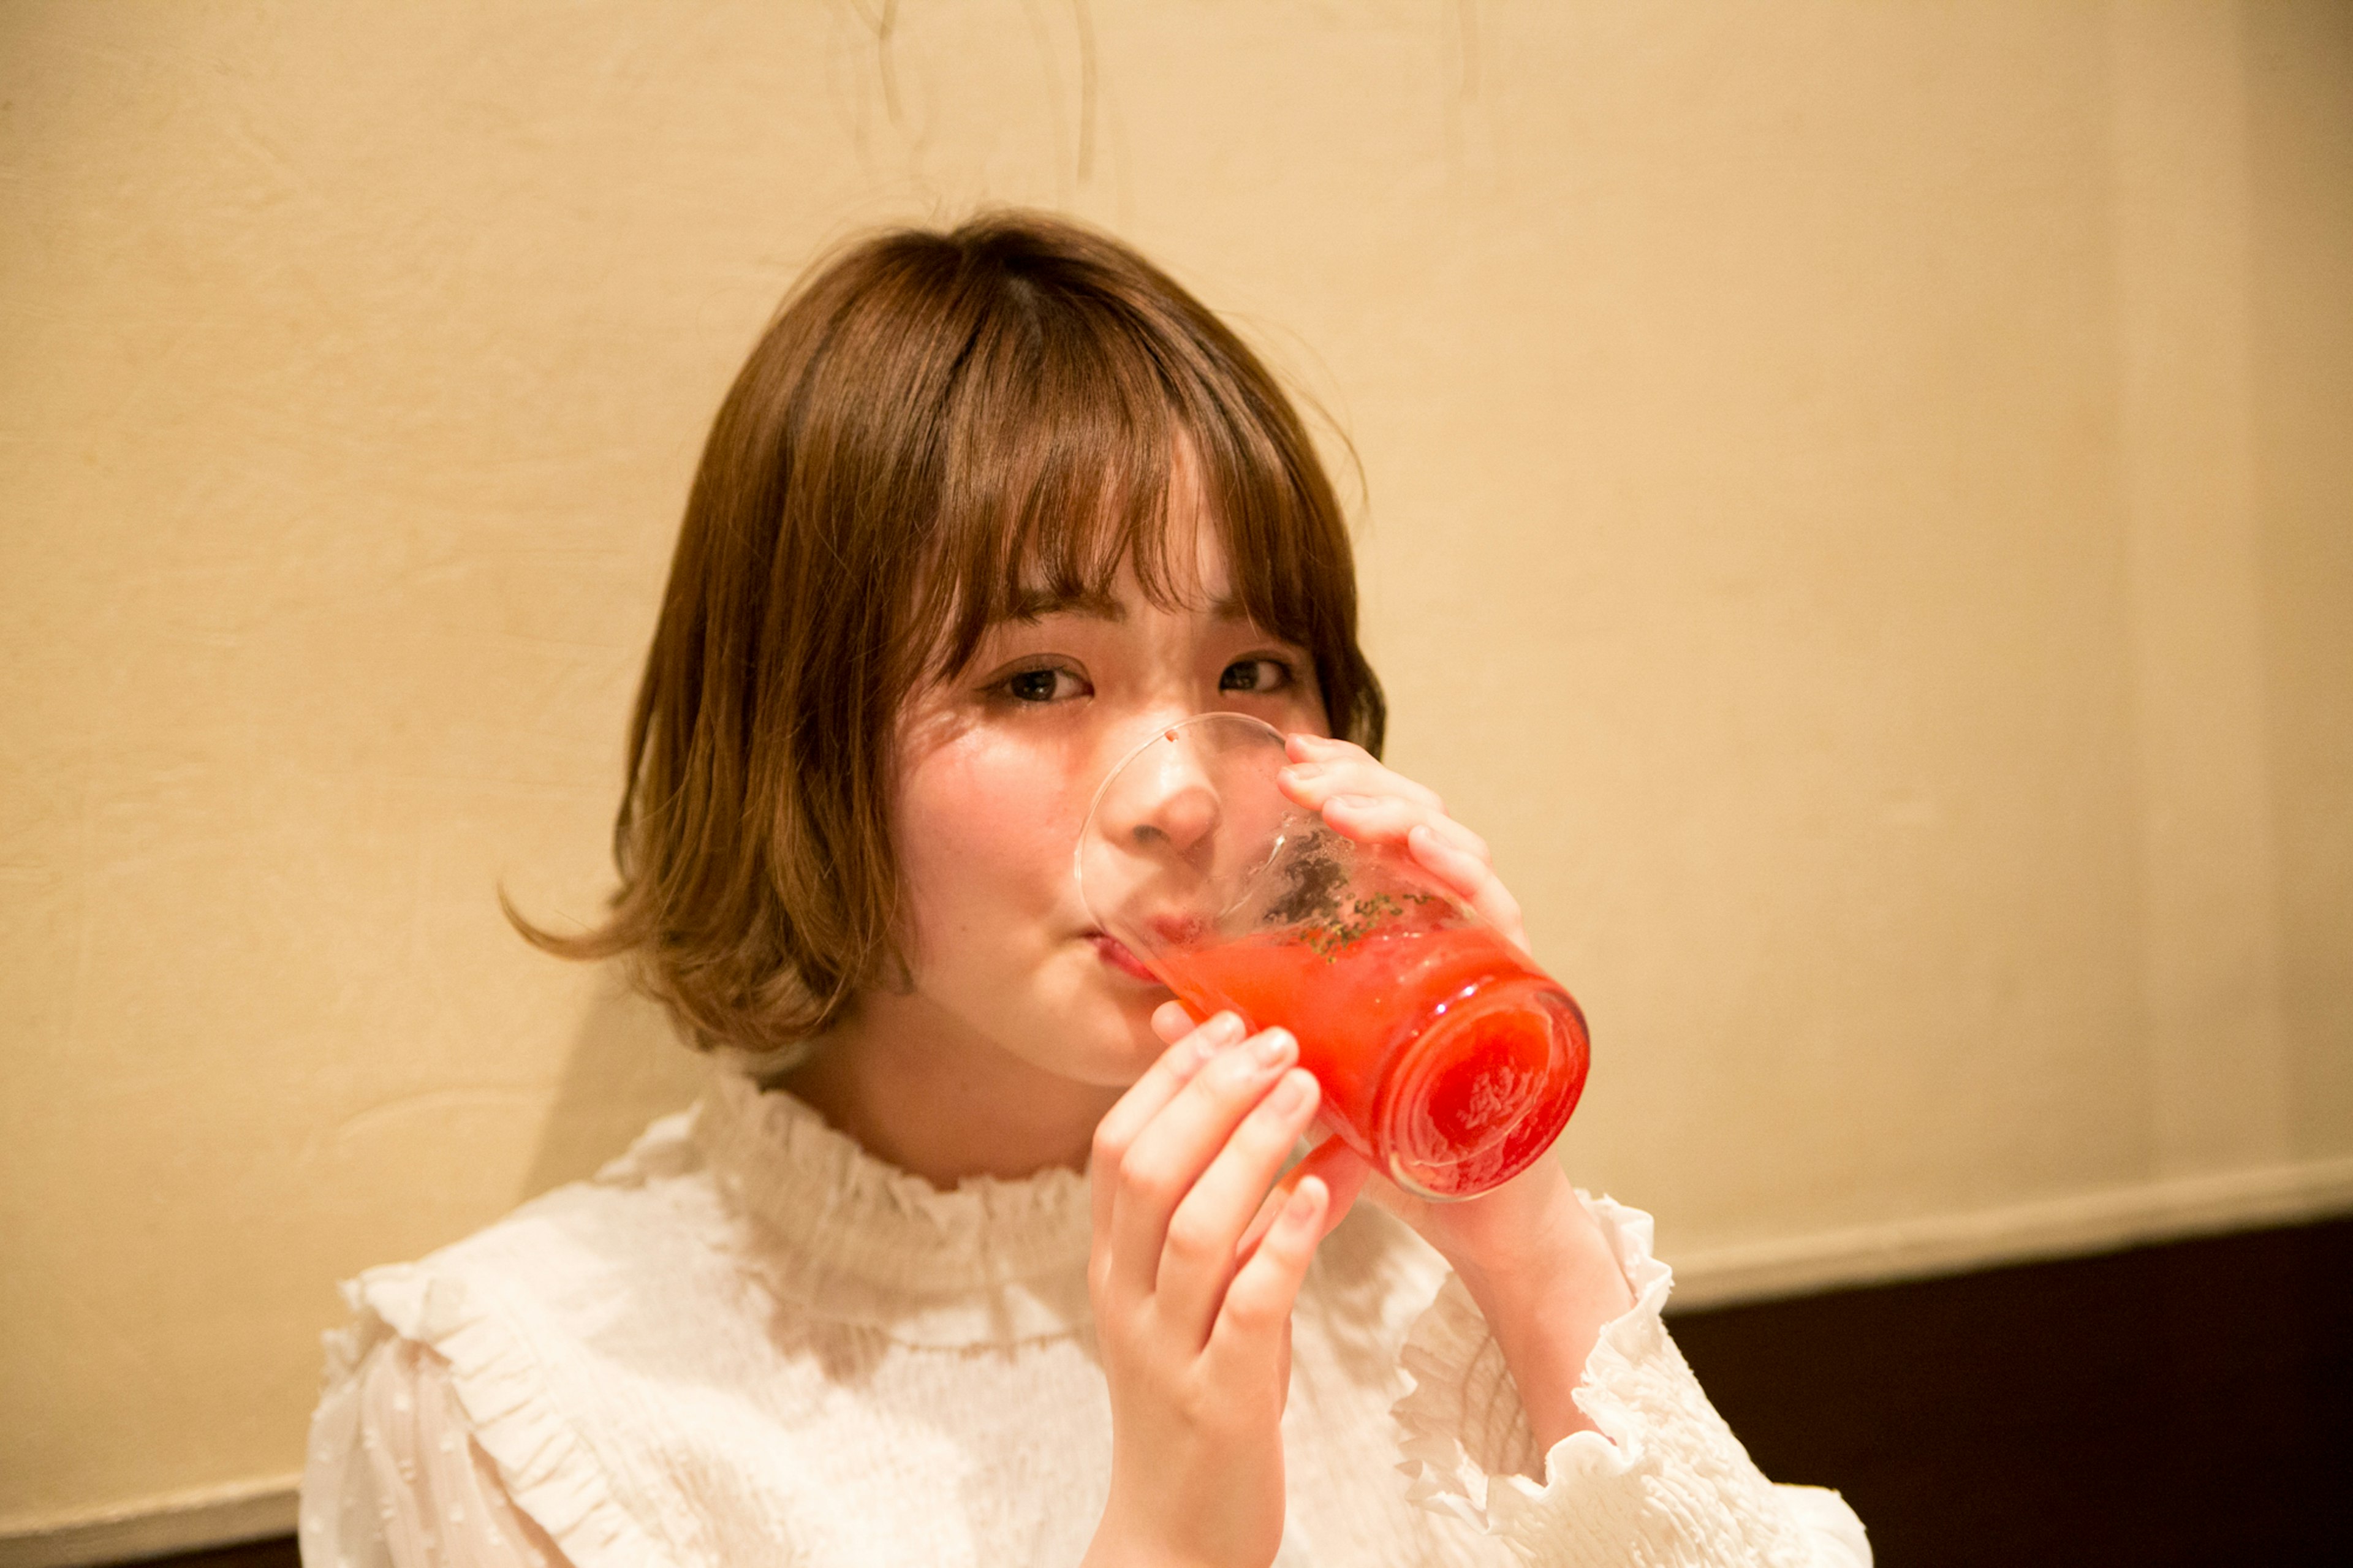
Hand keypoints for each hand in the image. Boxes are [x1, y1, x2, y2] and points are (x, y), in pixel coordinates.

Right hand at [1082, 1010, 1345, 1567]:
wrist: (1177, 1542)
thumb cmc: (1201, 1405)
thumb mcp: (1198, 1306)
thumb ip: (1230, 1225)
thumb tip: (1293, 1130)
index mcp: (1111, 1270)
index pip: (1115, 1149)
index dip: (1168, 1080)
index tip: (1223, 1023)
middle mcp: (1126, 1302)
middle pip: (1148, 1170)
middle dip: (1211, 1095)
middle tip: (1277, 1041)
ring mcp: (1170, 1353)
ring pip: (1194, 1228)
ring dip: (1251, 1148)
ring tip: (1306, 1090)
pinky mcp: (1223, 1402)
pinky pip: (1250, 1306)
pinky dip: (1283, 1241)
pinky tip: (1321, 1191)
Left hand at [1271, 737, 1633, 1448]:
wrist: (1478, 1221)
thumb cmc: (1398, 1150)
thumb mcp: (1306, 1085)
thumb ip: (1244, 1045)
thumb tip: (1158, 1011)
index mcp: (1401, 941)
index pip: (1378, 836)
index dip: (1343, 787)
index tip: (1289, 762)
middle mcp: (1450, 936)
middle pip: (1420, 826)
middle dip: (1364, 786)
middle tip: (1305, 773)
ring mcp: (1489, 958)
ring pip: (1459, 852)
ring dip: (1401, 816)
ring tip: (1344, 804)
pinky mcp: (1518, 992)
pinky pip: (1500, 912)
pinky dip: (1462, 874)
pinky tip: (1423, 851)